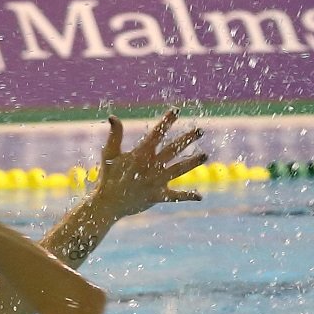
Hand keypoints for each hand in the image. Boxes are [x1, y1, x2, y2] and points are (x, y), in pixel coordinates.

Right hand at [91, 109, 206, 217]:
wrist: (108, 203)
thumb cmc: (109, 177)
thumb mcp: (109, 154)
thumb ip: (115, 135)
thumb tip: (113, 117)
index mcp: (141, 154)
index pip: (157, 134)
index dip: (166, 121)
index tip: (176, 110)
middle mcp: (152, 166)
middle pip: (173, 149)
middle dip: (187, 139)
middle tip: (200, 130)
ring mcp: (157, 181)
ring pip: (179, 169)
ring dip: (193, 162)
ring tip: (205, 155)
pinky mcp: (158, 196)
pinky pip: (176, 196)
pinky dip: (188, 196)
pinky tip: (200, 196)